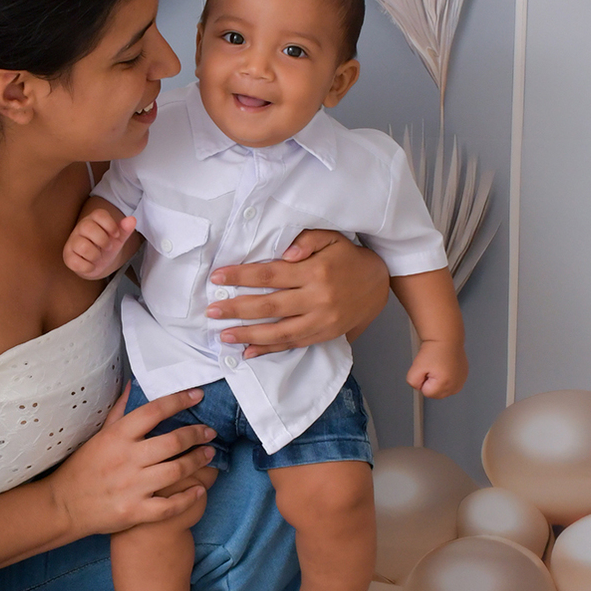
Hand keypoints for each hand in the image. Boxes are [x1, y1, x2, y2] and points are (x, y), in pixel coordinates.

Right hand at [47, 384, 216, 538]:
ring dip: (198, 461)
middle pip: (173, 442)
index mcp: (117, 436)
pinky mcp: (135, 511)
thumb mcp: (98, 435)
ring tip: (209, 454)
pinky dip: (189, 497)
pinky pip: (170, 505)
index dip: (179, 400)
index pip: (154, 411)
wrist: (64, 506)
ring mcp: (132, 486)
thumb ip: (119, 411)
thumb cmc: (83, 468)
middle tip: (210, 432)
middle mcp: (126, 459)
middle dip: (197, 434)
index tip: (198, 395)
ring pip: (177, 471)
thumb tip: (133, 385)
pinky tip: (200, 490)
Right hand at [63, 203, 139, 278]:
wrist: (97, 264)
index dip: (110, 225)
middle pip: (87, 227)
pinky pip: (76, 262)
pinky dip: (88, 267)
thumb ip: (125, 229)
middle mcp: (80, 228)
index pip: (99, 214)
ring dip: (95, 255)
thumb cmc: (106, 247)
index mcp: (93, 220)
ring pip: (82, 246)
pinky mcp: (68, 257)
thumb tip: (132, 220)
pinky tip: (90, 264)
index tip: (116, 235)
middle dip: (103, 240)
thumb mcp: (118, 238)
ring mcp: (72, 242)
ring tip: (98, 257)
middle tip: (108, 247)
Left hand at [205, 229, 390, 358]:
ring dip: (249, 335)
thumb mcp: (332, 238)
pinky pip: (293, 344)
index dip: (241, 276)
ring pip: (279, 331)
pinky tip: (249, 352)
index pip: (270, 274)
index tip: (218, 278)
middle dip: (237, 309)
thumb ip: (307, 239)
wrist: (378, 283)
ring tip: (224, 335)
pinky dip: (270, 350)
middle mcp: (317, 298)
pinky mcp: (323, 335)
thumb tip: (284, 252)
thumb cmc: (347, 258)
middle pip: (269, 305)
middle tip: (211, 311)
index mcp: (315, 271)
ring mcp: (321, 321)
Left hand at [407, 339, 467, 397]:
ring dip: (439, 380)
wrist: (446, 338)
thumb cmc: (433, 350)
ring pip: (443, 389)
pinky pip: (450, 383)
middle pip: (435, 393)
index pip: (426, 392)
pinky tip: (445, 366)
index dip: (423, 380)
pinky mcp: (463, 376)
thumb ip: (413, 383)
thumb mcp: (415, 368)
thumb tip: (419, 387)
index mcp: (445, 385)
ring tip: (439, 366)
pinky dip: (446, 376)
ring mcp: (461, 381)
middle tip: (432, 368)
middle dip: (431, 382)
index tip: (427, 369)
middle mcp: (456, 385)